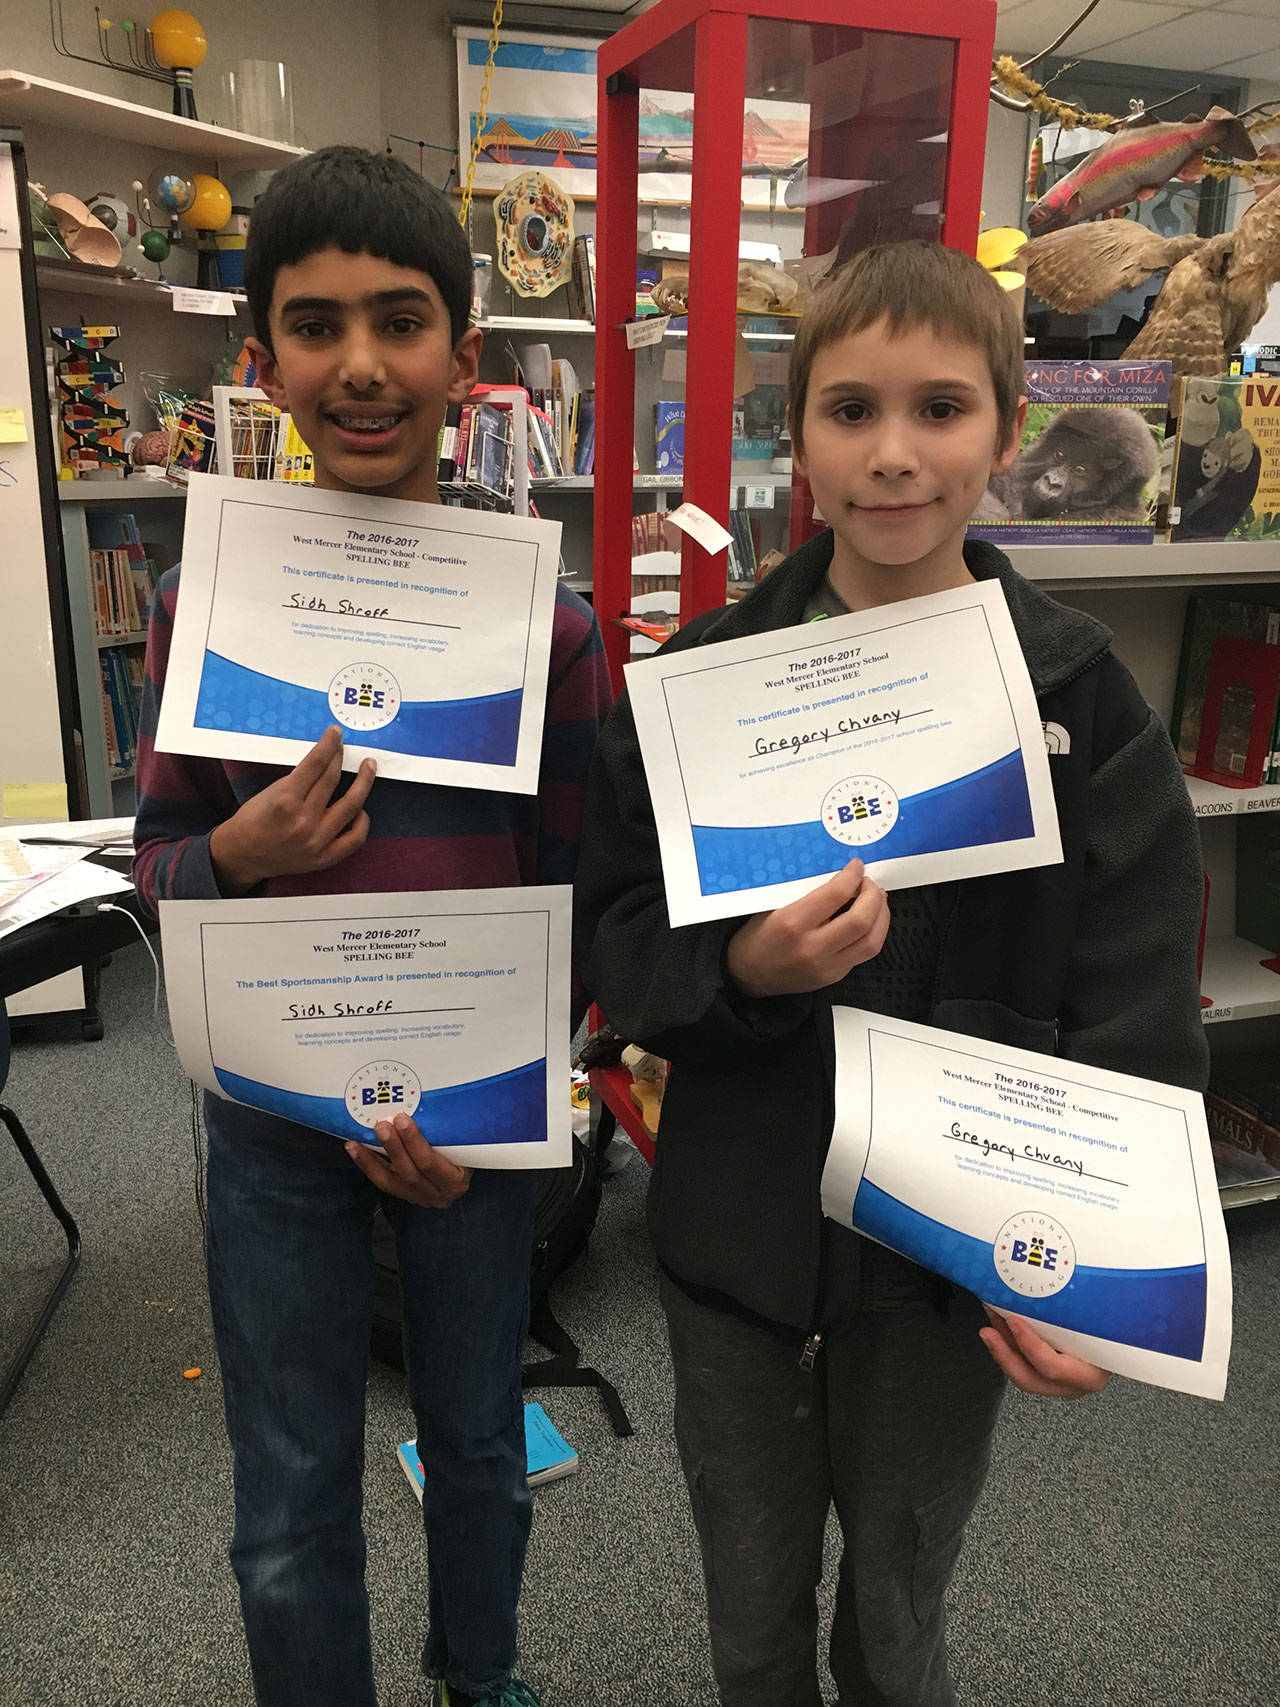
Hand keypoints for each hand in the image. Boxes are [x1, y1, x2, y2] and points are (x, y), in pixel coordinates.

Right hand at [210, 725, 375, 893]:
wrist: (243, 856)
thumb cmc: (254, 821)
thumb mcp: (270, 792)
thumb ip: (298, 779)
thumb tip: (325, 760)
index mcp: (285, 800)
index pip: (315, 764)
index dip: (329, 744)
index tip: (335, 733)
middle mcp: (302, 821)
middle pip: (332, 780)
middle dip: (341, 757)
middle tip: (346, 748)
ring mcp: (316, 841)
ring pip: (351, 805)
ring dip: (364, 782)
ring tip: (369, 768)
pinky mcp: (324, 858)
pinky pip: (355, 838)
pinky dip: (361, 820)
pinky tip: (359, 809)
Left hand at [344, 1112, 472, 1208]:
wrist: (462, 1173)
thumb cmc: (466, 1152)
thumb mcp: (467, 1145)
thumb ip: (452, 1131)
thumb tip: (433, 1098)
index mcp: (456, 1181)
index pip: (432, 1163)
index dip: (415, 1142)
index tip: (402, 1120)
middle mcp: (438, 1194)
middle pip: (411, 1172)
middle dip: (393, 1147)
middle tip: (381, 1125)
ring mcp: (420, 1198)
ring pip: (392, 1181)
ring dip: (372, 1160)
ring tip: (358, 1141)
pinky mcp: (404, 1196)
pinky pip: (382, 1182)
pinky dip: (367, 1165)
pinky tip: (355, 1150)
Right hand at [725, 859, 889, 997]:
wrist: (748, 974)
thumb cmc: (758, 937)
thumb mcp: (773, 906)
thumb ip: (806, 892)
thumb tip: (839, 875)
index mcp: (792, 924)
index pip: (835, 894)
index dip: (852, 876)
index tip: (856, 867)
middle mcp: (811, 947)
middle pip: (861, 919)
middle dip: (873, 895)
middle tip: (869, 884)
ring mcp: (826, 966)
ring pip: (871, 941)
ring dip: (882, 916)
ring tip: (877, 901)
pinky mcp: (834, 976)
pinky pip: (864, 954)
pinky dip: (873, 933)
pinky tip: (869, 921)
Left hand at [980, 1304, 1108, 1397]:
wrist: (1119, 1335)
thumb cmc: (1113, 1325)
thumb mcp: (1102, 1317)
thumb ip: (1088, 1305)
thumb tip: (1076, 1264)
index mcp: (1092, 1373)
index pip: (1056, 1368)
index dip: (1031, 1347)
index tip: (1015, 1321)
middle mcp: (1074, 1384)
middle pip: (1031, 1379)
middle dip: (1004, 1354)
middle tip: (988, 1330)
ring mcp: (1058, 1384)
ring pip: (1021, 1374)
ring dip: (1000, 1348)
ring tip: (987, 1323)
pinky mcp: (1045, 1376)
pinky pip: (1020, 1365)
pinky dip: (1005, 1345)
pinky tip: (996, 1325)